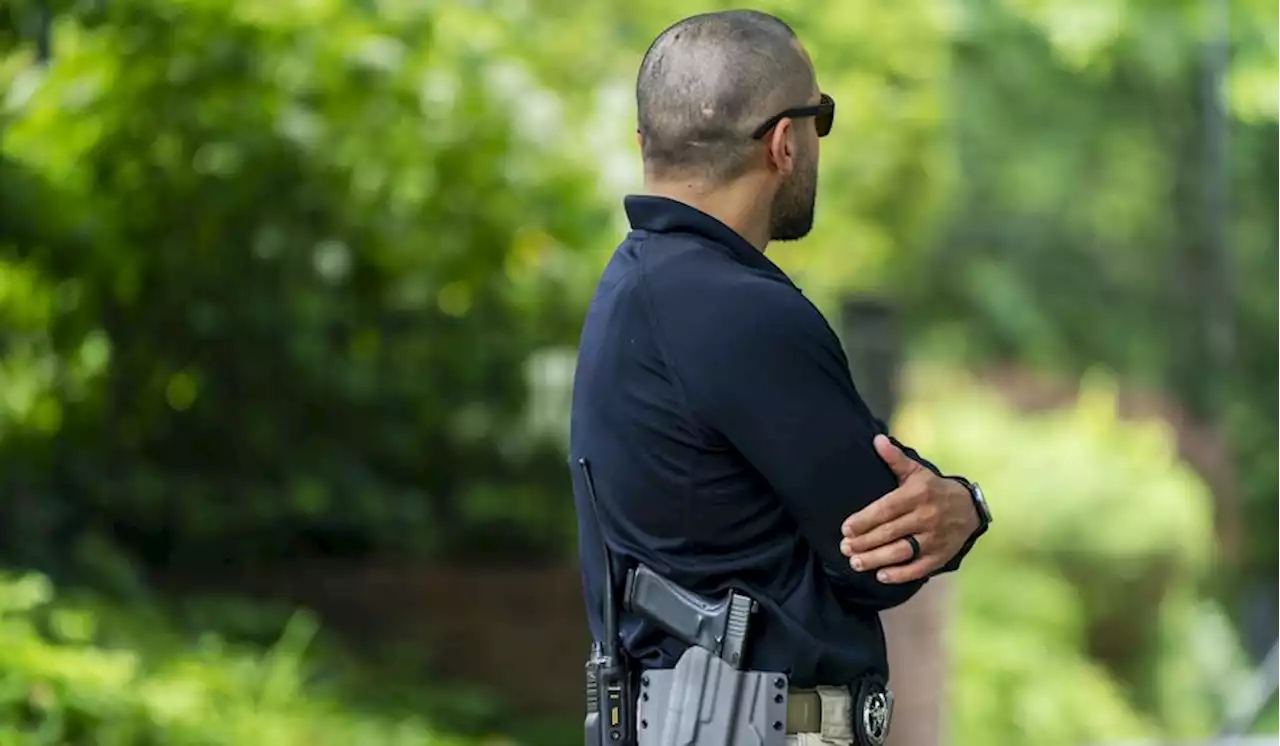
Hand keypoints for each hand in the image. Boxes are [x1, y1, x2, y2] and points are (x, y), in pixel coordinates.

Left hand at [838, 434, 978, 583]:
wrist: (969, 508)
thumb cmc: (933, 489)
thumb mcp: (916, 471)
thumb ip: (895, 459)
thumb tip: (877, 440)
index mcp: (917, 495)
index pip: (886, 509)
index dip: (864, 520)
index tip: (845, 528)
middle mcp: (926, 517)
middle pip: (890, 532)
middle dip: (864, 542)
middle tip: (845, 548)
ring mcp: (934, 538)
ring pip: (902, 552)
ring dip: (876, 559)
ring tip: (856, 563)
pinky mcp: (940, 556)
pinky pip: (919, 568)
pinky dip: (900, 574)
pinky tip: (881, 576)